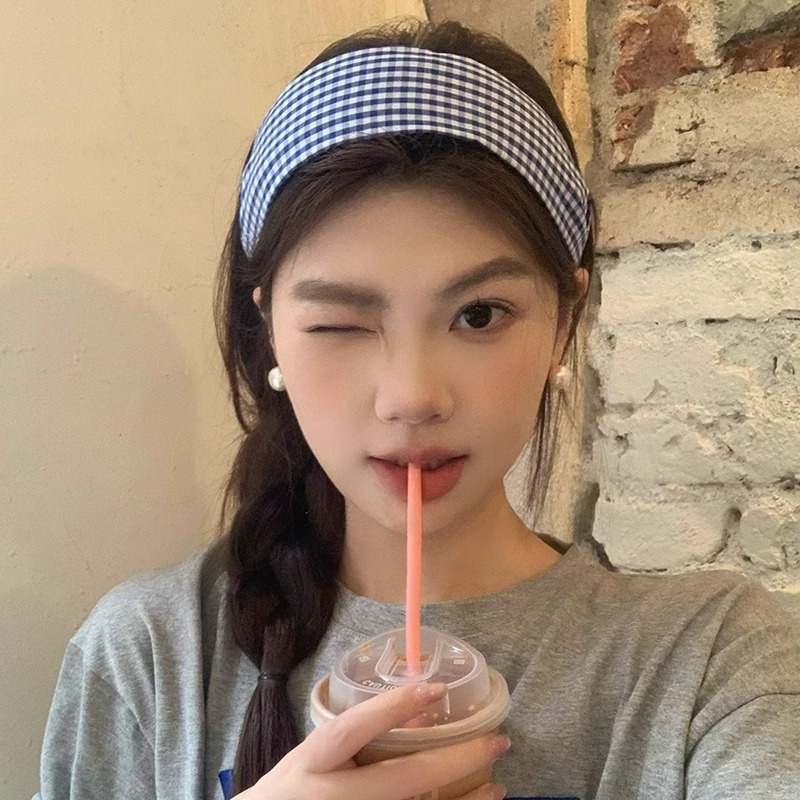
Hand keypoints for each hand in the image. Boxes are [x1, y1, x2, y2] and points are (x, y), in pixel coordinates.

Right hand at [234, 682, 509, 799]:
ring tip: (496, 787)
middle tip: (496, 742)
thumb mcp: (310, 758)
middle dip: (454, 761)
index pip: (353, 730)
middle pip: (400, 780)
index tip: (436, 689)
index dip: (392, 708)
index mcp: (313, 761)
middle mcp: (332, 796)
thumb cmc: (290, 792)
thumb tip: (412, 710)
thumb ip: (349, 739)